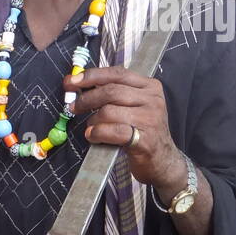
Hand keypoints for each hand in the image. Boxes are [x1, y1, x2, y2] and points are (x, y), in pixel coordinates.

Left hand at [67, 67, 185, 190]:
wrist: (163, 160)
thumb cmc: (143, 131)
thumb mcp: (135, 106)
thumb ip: (114, 93)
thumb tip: (79, 83)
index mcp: (150, 86)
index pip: (117, 74)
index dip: (91, 76)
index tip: (72, 81)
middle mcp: (152, 100)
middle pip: (111, 91)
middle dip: (87, 99)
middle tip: (73, 107)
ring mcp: (150, 119)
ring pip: (109, 111)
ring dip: (92, 120)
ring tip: (90, 127)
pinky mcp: (145, 139)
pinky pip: (112, 131)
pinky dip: (97, 133)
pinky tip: (93, 136)